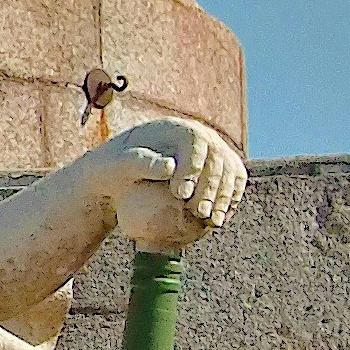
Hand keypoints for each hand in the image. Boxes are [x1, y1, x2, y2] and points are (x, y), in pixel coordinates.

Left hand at [96, 116, 242, 252]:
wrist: (125, 177)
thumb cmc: (115, 170)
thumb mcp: (116, 166)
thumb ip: (139, 163)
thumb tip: (170, 167)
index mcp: (177, 128)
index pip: (194, 141)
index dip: (191, 167)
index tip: (180, 195)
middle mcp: (202, 136)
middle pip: (216, 157)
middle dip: (210, 186)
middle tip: (198, 213)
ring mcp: (215, 152)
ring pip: (230, 170)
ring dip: (224, 196)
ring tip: (212, 222)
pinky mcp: (223, 170)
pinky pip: (234, 183)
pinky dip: (229, 201)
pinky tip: (218, 221)